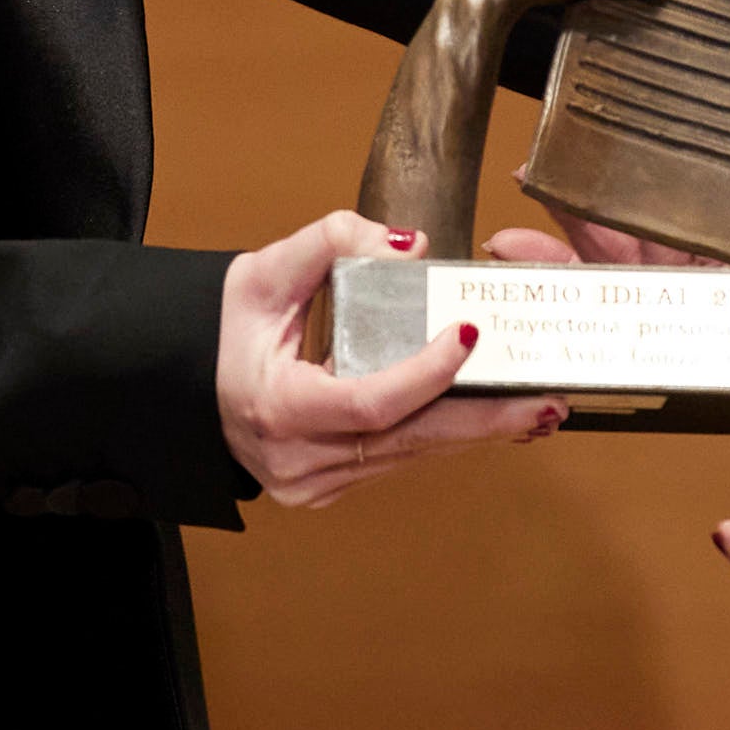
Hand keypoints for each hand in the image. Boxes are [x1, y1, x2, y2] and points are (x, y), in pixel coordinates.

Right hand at [217, 211, 559, 508]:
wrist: (186, 385)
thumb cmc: (221, 330)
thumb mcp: (263, 272)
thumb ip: (332, 241)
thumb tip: (411, 244)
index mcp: (277, 407)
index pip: (370, 401)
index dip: (425, 375)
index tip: (466, 335)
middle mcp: (298, 459)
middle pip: (408, 441)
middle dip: (481, 420)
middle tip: (542, 399)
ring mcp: (313, 483)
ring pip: (409, 455)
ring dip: (471, 431)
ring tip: (534, 407)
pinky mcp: (328, 487)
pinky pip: (396, 460)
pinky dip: (439, 437)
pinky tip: (485, 420)